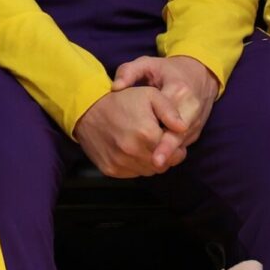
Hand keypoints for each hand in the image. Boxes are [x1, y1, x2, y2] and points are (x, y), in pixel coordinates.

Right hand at [73, 86, 188, 177]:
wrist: (86, 109)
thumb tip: (183, 128)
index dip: (175, 147)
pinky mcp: (111, 169)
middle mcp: (134, 152)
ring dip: (149, 161)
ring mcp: (121, 163)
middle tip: (153, 140)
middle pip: (163, 165)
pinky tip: (129, 150)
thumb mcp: (149, 95)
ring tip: (141, 144)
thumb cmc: (121, 101)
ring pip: (149, 172)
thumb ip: (170, 111)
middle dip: (163, 155)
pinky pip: (132, 174)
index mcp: (147, 134)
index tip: (167, 137)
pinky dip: (134, 165)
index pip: (177, 154)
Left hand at [112, 54, 218, 164]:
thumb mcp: (147, 63)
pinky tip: (156, 158)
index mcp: (180, 91)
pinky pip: (184, 144)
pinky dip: (172, 152)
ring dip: (170, 154)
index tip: (153, 145)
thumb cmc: (167, 70)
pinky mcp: (196, 130)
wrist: (199, 74)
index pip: (170, 115)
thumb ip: (129, 71)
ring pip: (183, 142)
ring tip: (152, 165)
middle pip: (180, 134)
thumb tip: (115, 87)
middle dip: (168, 150)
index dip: (161, 131)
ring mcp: (197, 122)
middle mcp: (192, 109)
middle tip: (155, 163)